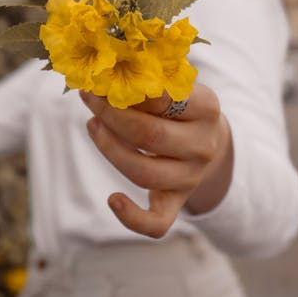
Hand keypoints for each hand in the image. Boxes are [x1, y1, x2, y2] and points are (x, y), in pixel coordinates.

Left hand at [80, 84, 232, 238]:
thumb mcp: (175, 83)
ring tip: (93, 125)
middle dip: (111, 116)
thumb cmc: (180, 104)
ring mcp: (190, 177)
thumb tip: (103, 74)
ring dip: (109, 149)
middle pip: (149, 136)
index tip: (100, 81)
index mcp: (206, 108)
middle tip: (90, 100)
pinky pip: (157, 223)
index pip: (163, 99)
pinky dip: (133, 218)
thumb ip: (146, 78)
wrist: (206, 139)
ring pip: (143, 173)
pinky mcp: (176, 202)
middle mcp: (203, 145)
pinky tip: (112, 200)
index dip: (126, 89)